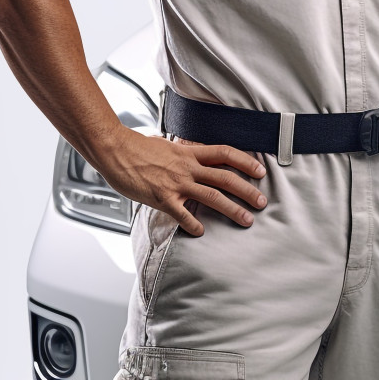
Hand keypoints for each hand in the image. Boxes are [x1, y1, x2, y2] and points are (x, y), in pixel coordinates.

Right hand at [95, 126, 267, 235]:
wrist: (116, 149)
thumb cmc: (138, 147)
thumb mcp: (168, 146)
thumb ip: (183, 154)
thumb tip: (193, 156)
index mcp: (190, 152)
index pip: (225, 153)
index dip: (245, 161)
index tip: (260, 170)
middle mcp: (188, 167)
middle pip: (225, 177)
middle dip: (247, 190)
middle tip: (262, 201)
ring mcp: (176, 183)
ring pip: (212, 196)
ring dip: (232, 209)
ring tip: (246, 219)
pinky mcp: (162, 198)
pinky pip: (183, 214)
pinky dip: (194, 224)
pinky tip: (201, 232)